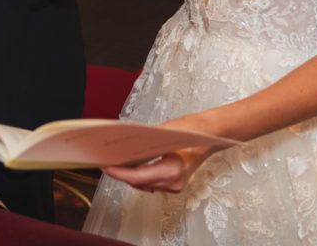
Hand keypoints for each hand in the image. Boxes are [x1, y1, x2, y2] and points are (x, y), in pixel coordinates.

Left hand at [100, 114, 225, 193]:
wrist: (211, 134)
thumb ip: (145, 142)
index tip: (105, 167)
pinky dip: (141, 176)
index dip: (119, 173)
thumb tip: (123, 144)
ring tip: (115, 164)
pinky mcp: (175, 184)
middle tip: (105, 163)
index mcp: (172, 171)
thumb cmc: (191, 130)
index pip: (138, 177)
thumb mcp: (165, 131)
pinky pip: (152, 183)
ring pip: (145, 185)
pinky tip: (131, 166)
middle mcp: (174, 183)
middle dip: (122, 174)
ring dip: (130, 176)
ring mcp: (176, 186)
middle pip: (139, 183)